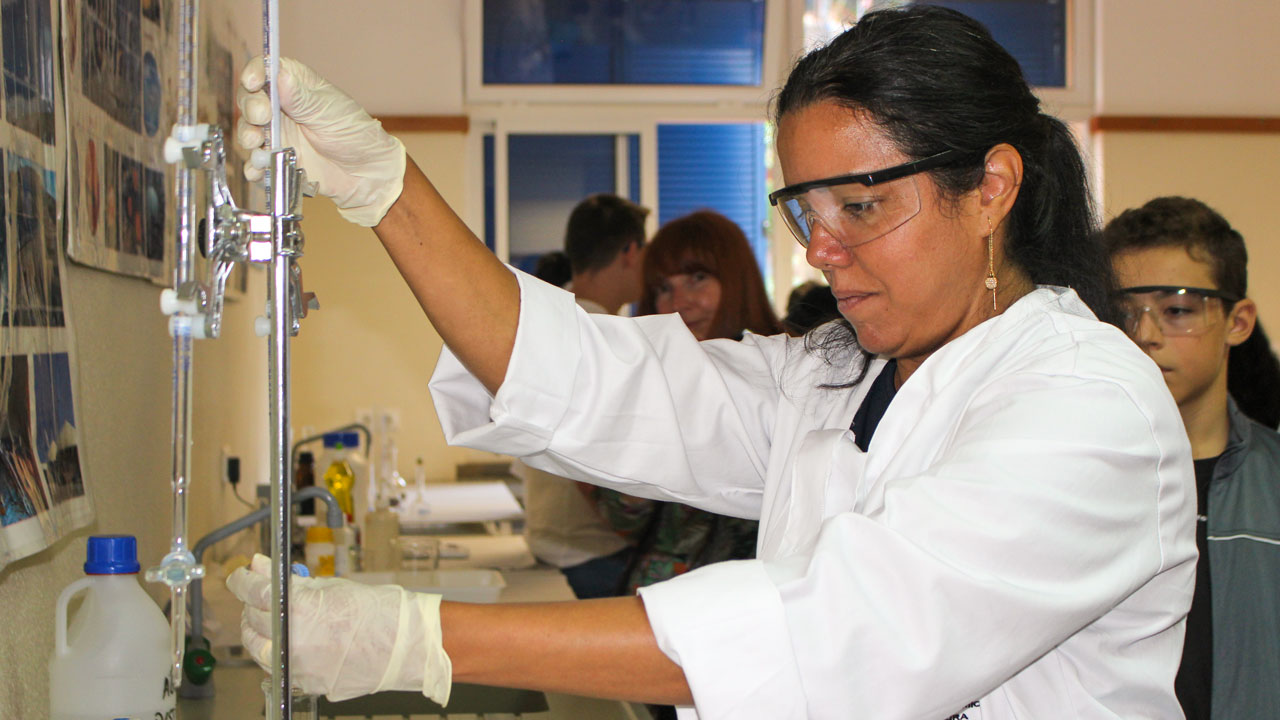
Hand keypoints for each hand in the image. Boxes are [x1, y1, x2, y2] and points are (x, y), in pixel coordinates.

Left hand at [226, 554, 450, 702]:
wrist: (402, 644)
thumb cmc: (375, 612)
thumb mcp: (329, 587)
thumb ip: (290, 581)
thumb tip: (260, 567)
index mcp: (298, 610)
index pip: (253, 591)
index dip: (241, 580)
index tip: (239, 575)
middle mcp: (291, 641)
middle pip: (251, 621)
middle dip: (251, 605)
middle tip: (261, 596)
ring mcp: (296, 666)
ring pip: (257, 650)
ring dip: (258, 632)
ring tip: (273, 621)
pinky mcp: (303, 683)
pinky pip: (277, 667)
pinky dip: (276, 653)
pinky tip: (289, 642)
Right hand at [237, 57, 405, 226]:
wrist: (366, 173)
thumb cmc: (354, 133)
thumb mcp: (329, 110)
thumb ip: (301, 97)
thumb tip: (279, 76)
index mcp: (294, 85)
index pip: (265, 71)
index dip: (255, 74)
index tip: (253, 82)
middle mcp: (280, 108)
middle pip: (249, 100)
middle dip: (250, 108)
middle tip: (261, 117)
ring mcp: (276, 134)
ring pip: (248, 131)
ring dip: (247, 136)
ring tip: (257, 142)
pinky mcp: (276, 160)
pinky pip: (256, 164)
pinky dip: (254, 167)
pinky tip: (260, 168)